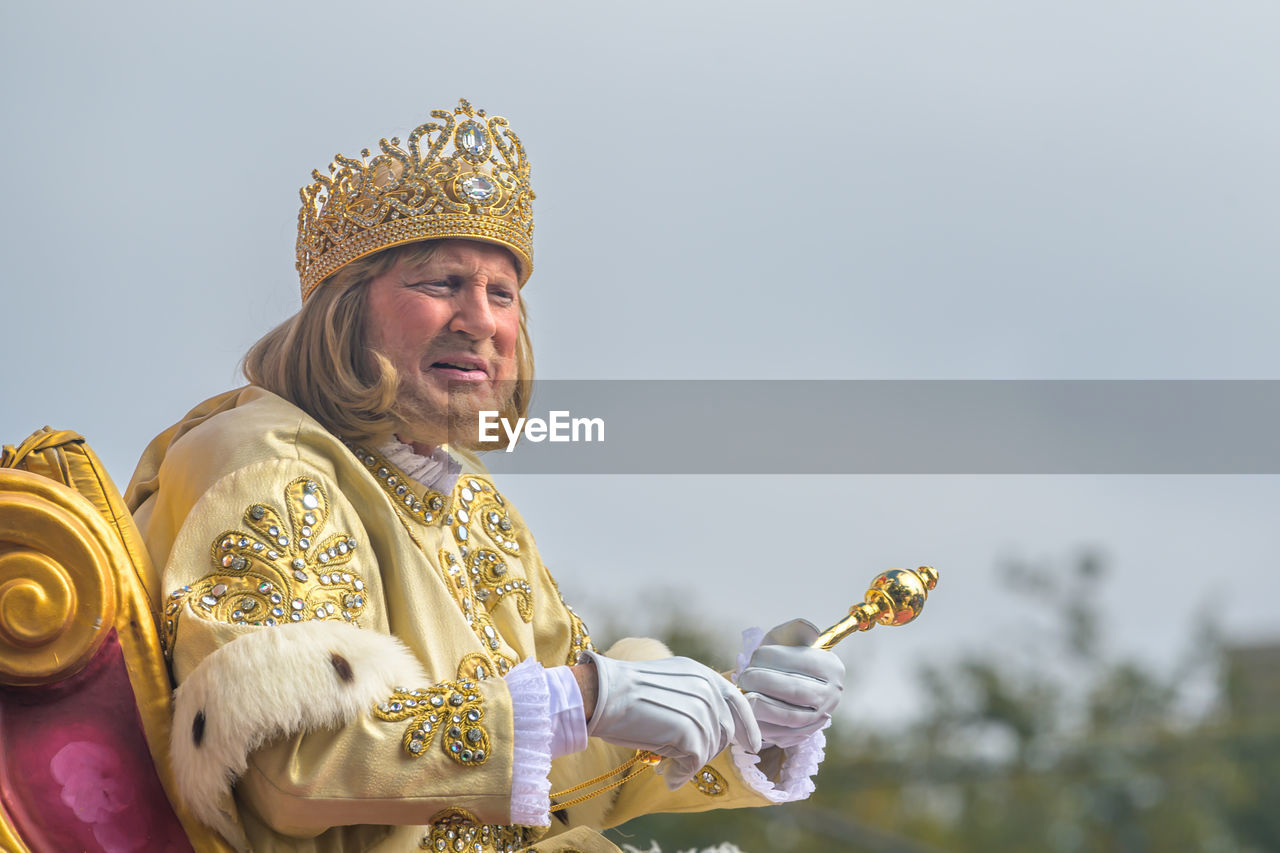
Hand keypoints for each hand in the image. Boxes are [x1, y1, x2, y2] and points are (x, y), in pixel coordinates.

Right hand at [583, 651, 762, 788]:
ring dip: (690, 763)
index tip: (753, 745)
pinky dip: (682, 774)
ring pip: (710, 749)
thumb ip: (693, 698)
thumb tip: (710, 728)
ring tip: (668, 768)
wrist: (603, 694)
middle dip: (708, 749)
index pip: (738, 701)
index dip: (749, 726)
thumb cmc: (625, 691)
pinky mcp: (690, 732)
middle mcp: (707, 689)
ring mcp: (701, 710)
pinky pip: (695, 763)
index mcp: (702, 674)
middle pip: (725, 732)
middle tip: (681, 760)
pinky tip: (668, 777)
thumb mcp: (669, 684)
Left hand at [738, 619, 844, 748]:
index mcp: (831, 667)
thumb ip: (797, 628)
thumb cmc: (782, 657)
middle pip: (796, 691)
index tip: (754, 655)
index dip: (774, 658)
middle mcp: (831, 695)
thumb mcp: (788, 637)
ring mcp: (818, 718)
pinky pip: (780, 735)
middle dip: (764, 682)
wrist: (781, 684)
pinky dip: (759, 724)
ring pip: (789, 717)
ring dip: (760, 705)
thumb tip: (813, 631)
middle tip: (743, 677)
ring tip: (743, 693)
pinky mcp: (802, 735)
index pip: (803, 662)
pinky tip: (746, 710)